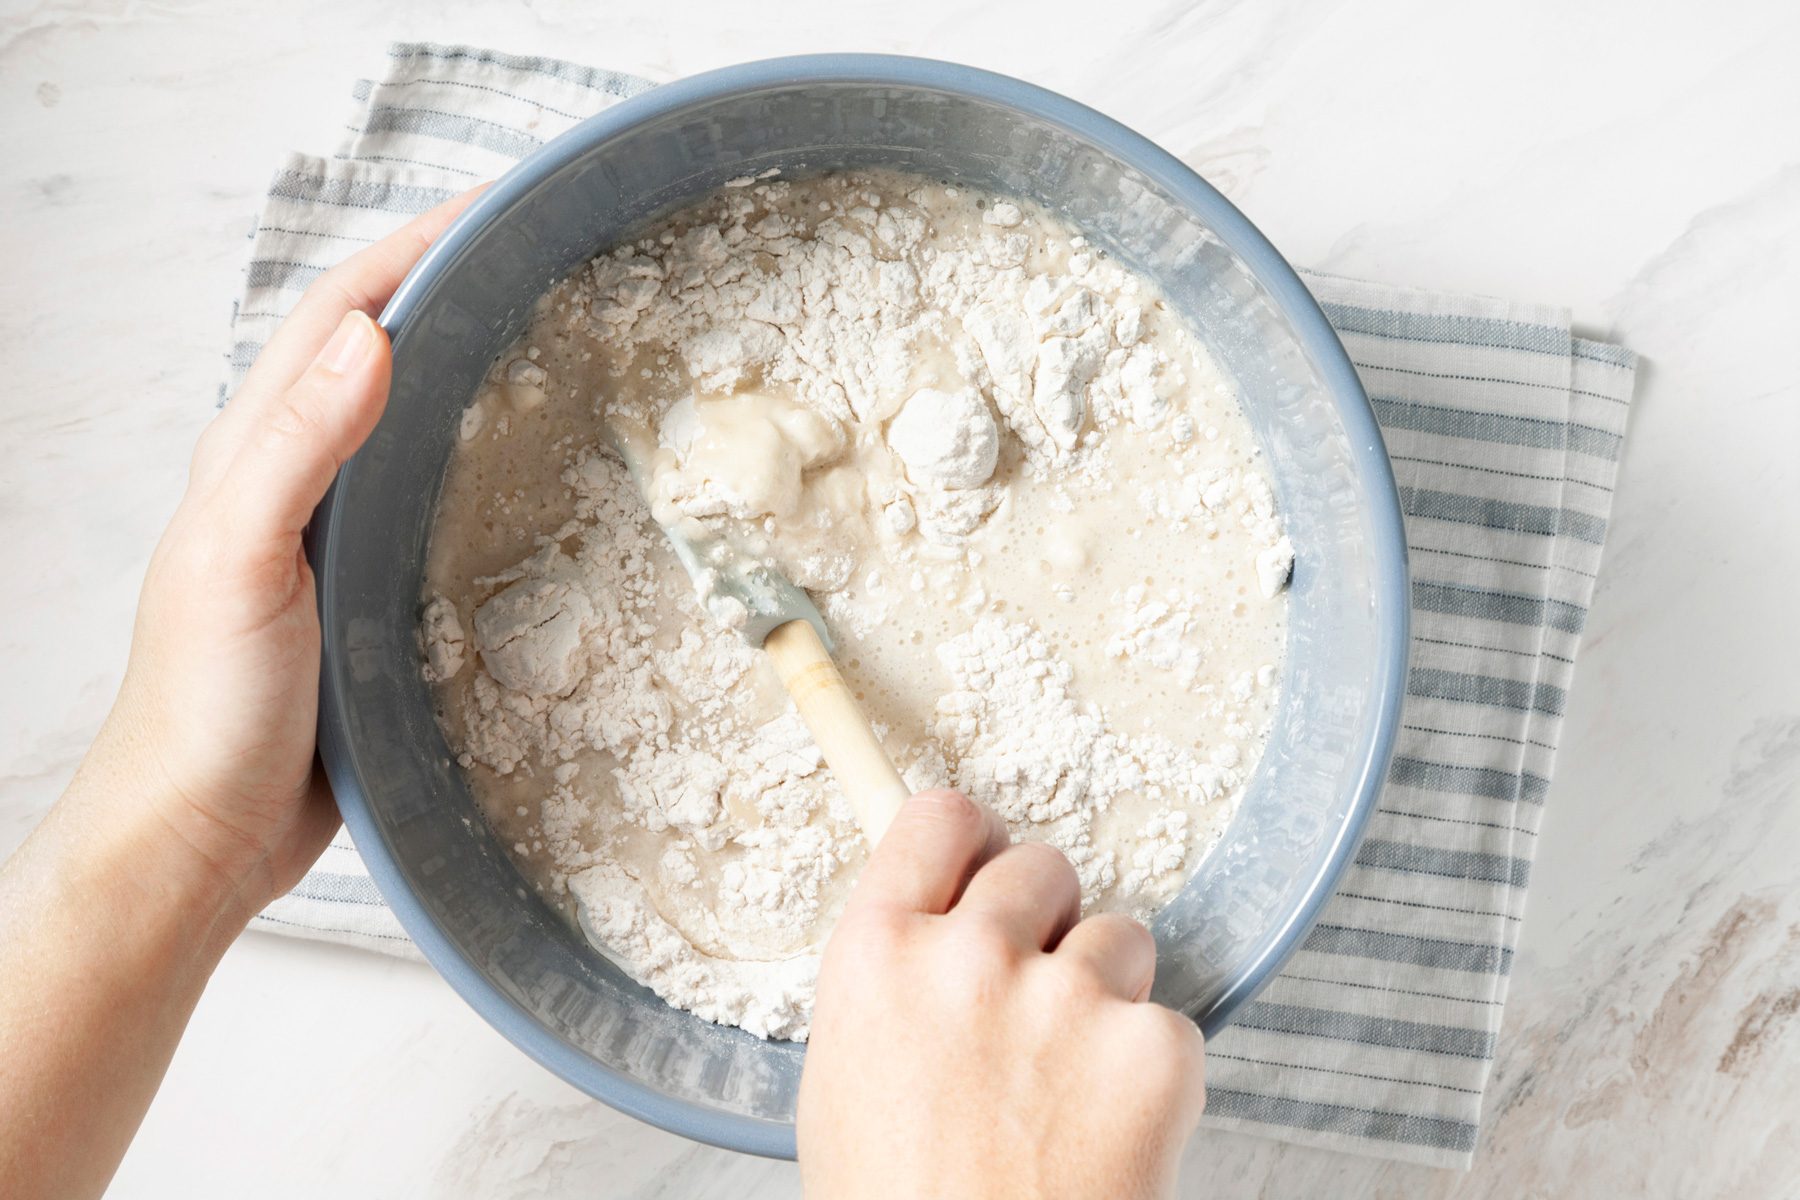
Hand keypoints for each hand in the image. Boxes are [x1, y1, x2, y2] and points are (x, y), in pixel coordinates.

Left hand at [0, 187, 479, 1199]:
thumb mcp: (243, 564)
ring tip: (564, 348)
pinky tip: (542, 487)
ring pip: (415, 426)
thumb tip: (372, 336)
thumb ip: (297, 449)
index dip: (417, 246)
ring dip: (478, 371)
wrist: (198, 840)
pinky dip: (487, 467)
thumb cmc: (205, 709)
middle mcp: (295, 479)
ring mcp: (334, 539)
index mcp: (255, 451)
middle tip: (553, 261)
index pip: (342, 313)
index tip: (504, 204)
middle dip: (460, 288)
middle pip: (383, 351)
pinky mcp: (371, 599)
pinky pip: (436, 503)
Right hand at [798, 790, 1206, 1199]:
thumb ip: (895, 981)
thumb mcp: (848, 1079)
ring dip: (1107, 993)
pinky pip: (1168, 1023)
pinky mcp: (1153, 1046)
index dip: (973, 839)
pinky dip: (1152, 1073)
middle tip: (1039, 1003)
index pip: (940, 819)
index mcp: (877, 955)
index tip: (988, 858)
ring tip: (1070, 1090)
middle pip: (1040, 865)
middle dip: (1048, 921)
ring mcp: (1067, 995)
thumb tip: (941, 921)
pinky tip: (1109, 1134)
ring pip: (1118, 936)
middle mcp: (969, 954)